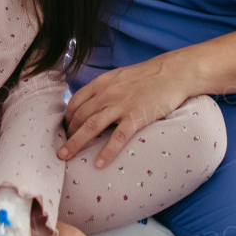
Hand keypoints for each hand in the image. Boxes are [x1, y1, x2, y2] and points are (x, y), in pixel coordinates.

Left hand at [58, 55, 192, 167]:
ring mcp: (121, 106)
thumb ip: (105, 89)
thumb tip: (93, 104)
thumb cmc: (148, 76)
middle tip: (61, 149)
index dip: (66, 118)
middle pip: (79, 116)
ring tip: (65, 157)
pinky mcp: (136, 117)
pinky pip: (118, 138)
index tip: (64, 131)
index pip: (75, 102)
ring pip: (91, 127)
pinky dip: (106, 152)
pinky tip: (98, 164)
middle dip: (67, 134)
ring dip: (75, 143)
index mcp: (102, 83)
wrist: (174, 72)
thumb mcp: (120, 76)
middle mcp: (107, 93)